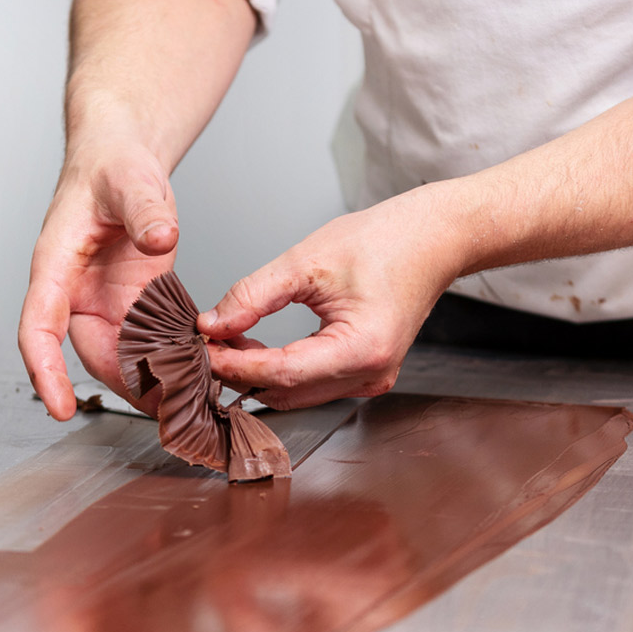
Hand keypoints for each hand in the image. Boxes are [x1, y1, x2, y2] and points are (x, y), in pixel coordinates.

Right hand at [19, 146, 178, 419]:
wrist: (123, 164)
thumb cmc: (110, 168)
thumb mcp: (129, 180)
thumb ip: (143, 209)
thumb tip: (159, 236)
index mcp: (56, 267)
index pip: (39, 328)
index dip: (45, 371)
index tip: (59, 407)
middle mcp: (76, 295)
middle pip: (90, 355)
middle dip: (124, 387)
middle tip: (163, 410)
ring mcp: (106, 304)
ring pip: (122, 357)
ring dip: (151, 381)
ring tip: (187, 402)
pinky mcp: (135, 306)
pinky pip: (148, 343)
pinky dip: (171, 361)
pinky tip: (200, 376)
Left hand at [199, 183, 468, 409]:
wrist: (432, 238)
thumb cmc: (384, 241)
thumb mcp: (306, 261)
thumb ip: (254, 295)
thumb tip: (212, 325)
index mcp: (361, 350)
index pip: (280, 373)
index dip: (234, 365)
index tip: (200, 348)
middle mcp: (370, 375)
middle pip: (286, 391)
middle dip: (240, 372)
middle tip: (204, 344)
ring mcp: (371, 379)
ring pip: (296, 393)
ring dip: (258, 373)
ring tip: (225, 341)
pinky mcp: (366, 373)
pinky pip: (312, 383)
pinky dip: (280, 369)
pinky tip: (256, 346)